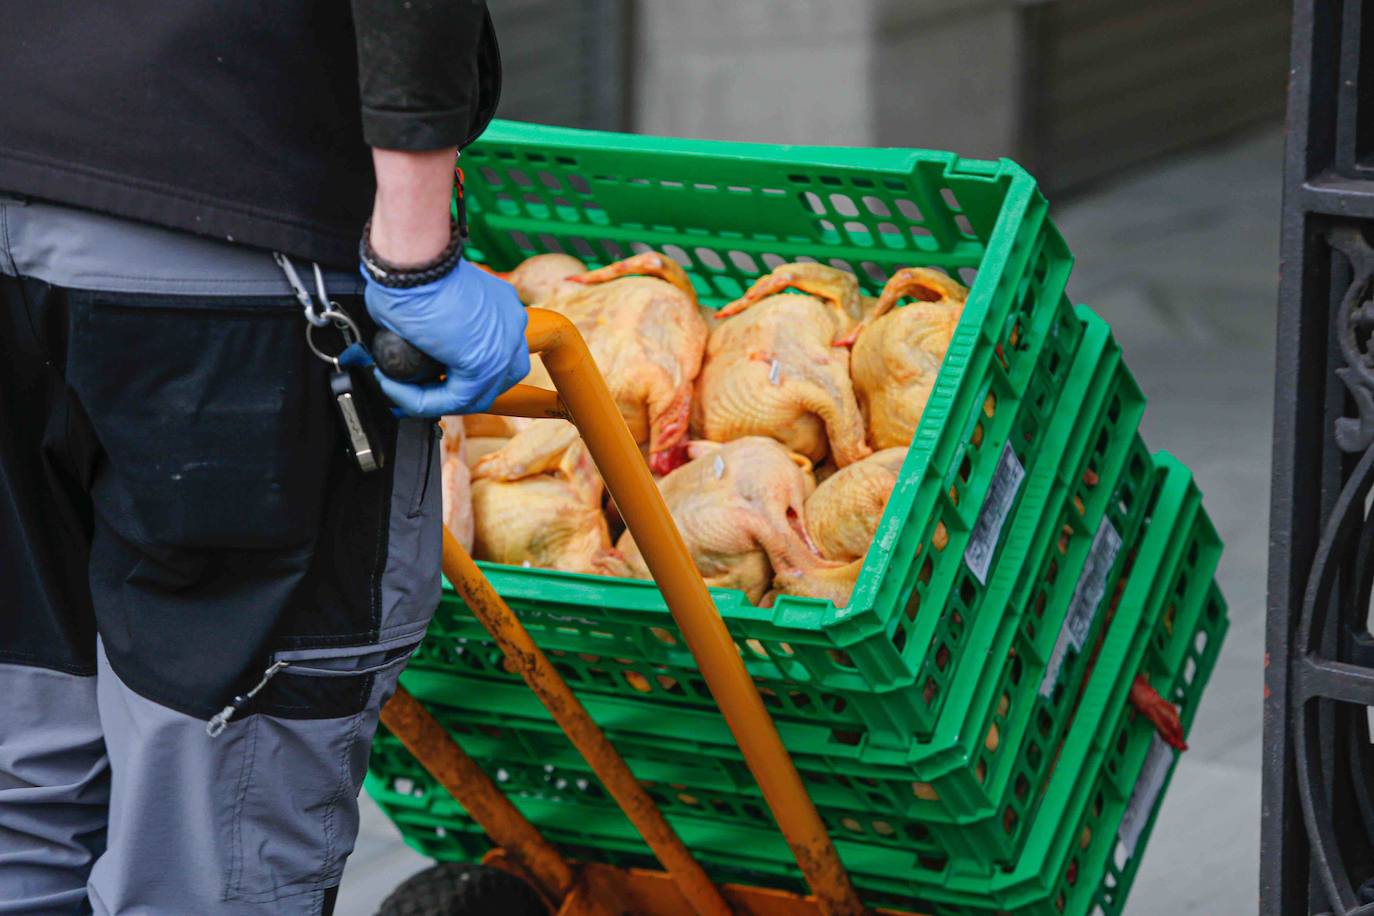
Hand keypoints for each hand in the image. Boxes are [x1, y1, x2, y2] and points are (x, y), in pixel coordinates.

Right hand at [361, 259, 529, 416]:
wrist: (413, 259)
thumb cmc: (414, 266)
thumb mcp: (433, 299)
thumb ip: (436, 328)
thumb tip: (416, 346)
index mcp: (502, 306)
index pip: (493, 351)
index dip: (457, 369)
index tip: (427, 372)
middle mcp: (511, 326)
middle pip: (494, 378)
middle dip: (453, 389)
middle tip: (417, 388)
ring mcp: (503, 347)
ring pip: (474, 394)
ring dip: (433, 398)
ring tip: (399, 388)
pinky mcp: (483, 365)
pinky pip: (453, 399)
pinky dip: (422, 400)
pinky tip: (395, 387)